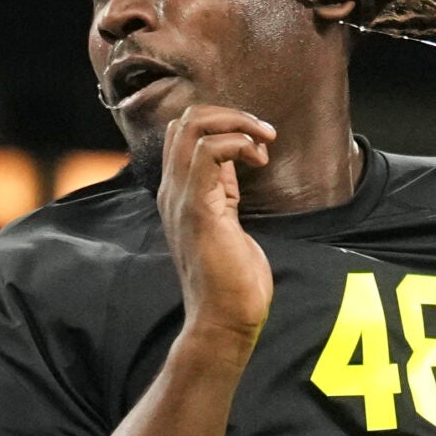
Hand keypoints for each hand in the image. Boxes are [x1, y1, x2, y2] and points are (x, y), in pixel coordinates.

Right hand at [156, 105, 275, 355]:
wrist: (223, 320)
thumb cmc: (231, 279)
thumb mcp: (226, 219)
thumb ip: (222, 188)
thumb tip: (234, 157)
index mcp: (177, 192)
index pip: (183, 132)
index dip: (222, 125)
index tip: (256, 146)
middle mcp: (172, 190)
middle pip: (184, 120)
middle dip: (231, 115)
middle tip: (263, 137)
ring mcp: (181, 198)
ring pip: (192, 126)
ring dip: (237, 123)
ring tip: (263, 144)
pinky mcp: (198, 209)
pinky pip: (209, 151)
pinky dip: (238, 143)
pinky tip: (258, 160)